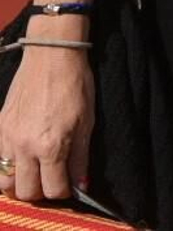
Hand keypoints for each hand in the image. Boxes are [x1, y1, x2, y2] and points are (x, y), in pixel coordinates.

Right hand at [0, 43, 94, 201]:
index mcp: (51, 146)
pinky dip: (7, 167)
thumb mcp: (87, 123)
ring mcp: (7, 138)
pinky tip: (22, 159)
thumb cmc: (75, 86)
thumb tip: (81, 184)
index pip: (53, 188)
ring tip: (34, 174)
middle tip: (51, 181)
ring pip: (5, 182)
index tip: (69, 186)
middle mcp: (25, 147)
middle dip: (41, 192)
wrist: (51, 57)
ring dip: (20, 184)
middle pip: (26, 192)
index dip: (64, 192)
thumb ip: (81, 157)